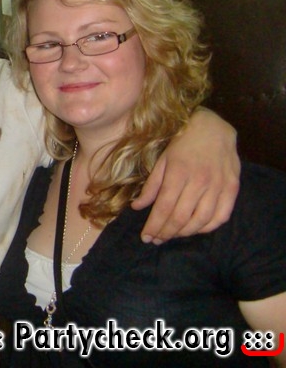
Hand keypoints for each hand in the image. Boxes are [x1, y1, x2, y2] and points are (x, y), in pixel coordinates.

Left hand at [133, 108, 239, 242]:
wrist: (213, 129)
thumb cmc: (182, 144)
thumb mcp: (162, 160)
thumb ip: (151, 186)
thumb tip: (137, 207)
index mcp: (178, 173)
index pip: (164, 208)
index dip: (154, 226)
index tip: (146, 237)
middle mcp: (199, 182)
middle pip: (180, 217)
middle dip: (165, 233)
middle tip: (156, 240)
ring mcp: (218, 186)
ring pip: (200, 221)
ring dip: (184, 233)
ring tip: (172, 235)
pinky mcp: (232, 189)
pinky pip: (221, 217)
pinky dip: (207, 228)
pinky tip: (195, 229)